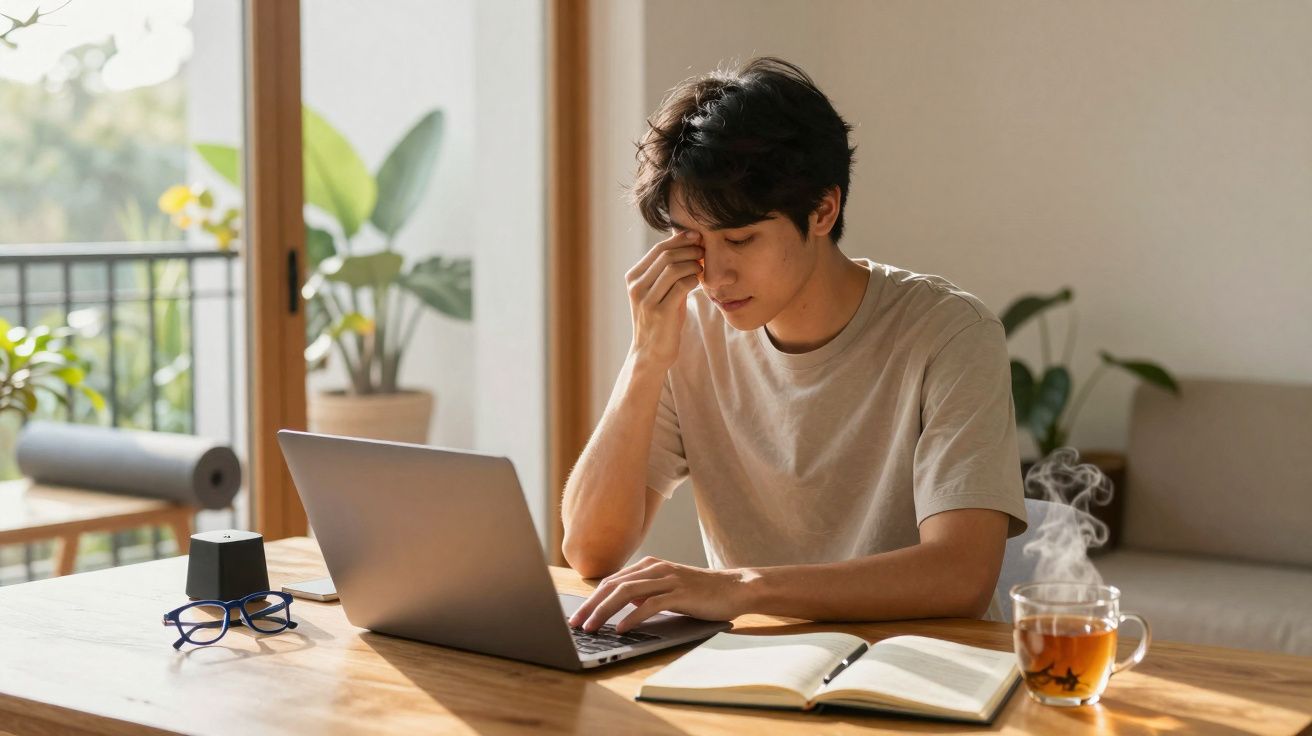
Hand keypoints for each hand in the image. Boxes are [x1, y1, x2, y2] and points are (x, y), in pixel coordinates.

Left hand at [567, 556, 755, 633]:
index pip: (611, 581)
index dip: (591, 599)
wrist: (734, 588)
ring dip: (605, 611)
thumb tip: (621, 605)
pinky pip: (650, 604)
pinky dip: (632, 617)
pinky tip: (621, 629)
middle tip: (576, 624)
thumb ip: (644, 593)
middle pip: (613, 585)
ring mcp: (668, 579)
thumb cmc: (700, 592)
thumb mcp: (667, 589)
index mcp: (649, 566)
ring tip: (592, 628)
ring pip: (626, 593)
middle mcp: (655, 568)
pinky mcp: (680, 593)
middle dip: (591, 606)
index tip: (576, 615)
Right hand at [625, 231, 703, 370]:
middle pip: (666, 256)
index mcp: (633, 278)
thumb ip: (667, 271)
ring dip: (693, 264)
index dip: (680, 240)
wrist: (650, 353)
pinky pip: (681, 286)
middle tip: (704, 251)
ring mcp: (646, 299)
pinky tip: (699, 282)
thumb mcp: (660, 292)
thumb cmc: (660, 320)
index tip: (697, 237)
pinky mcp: (660, 312)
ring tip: (702, 267)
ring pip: (674, 268)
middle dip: (689, 249)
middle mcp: (636, 286)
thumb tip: (684, 241)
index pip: (658, 249)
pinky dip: (694, 279)